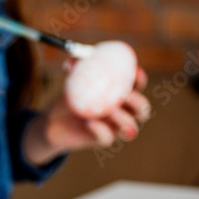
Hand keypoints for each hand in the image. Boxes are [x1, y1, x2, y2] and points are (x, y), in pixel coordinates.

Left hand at [25, 67, 150, 164]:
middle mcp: (124, 111)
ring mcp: (114, 127)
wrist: (56, 120)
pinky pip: (107, 138)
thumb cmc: (71, 96)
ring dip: (123, 119)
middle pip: (142, 110)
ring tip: (110, 111)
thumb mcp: (73, 81)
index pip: (138, 86)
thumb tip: (74, 59)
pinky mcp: (102, 139)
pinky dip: (100, 130)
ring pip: (130, 128)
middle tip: (126, 96)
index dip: (140, 80)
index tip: (135, 72)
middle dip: (138, 103)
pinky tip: (89, 122)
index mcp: (122, 93)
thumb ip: (77, 69)